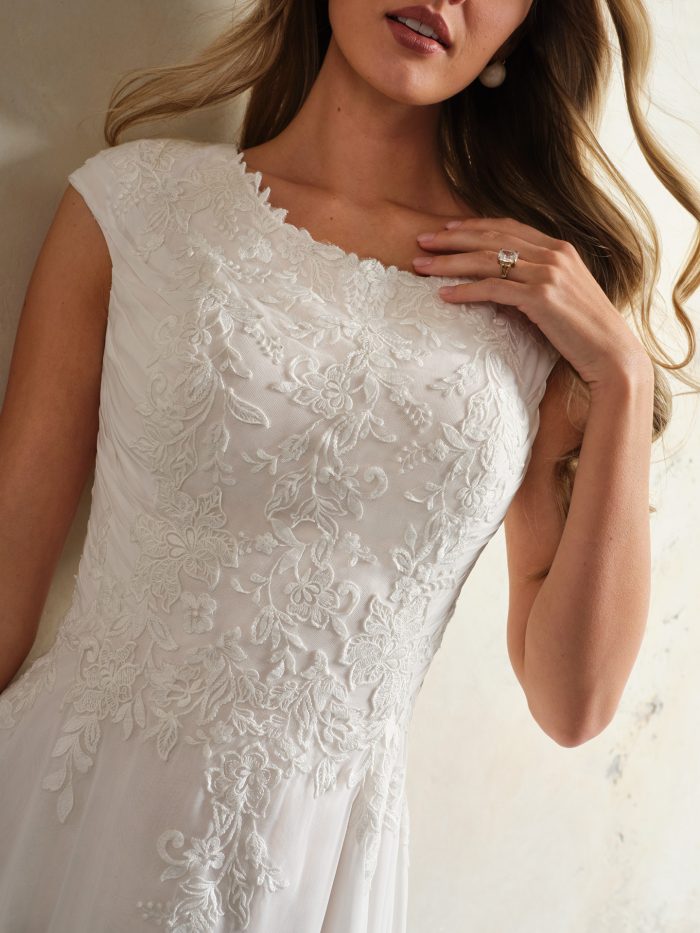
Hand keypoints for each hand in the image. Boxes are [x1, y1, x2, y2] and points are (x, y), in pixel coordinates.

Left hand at [412, 216, 651, 387]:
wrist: (612, 354)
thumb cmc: (585, 332)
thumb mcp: (563, 295)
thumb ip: (538, 280)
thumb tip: (504, 283)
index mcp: (559, 248)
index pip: (507, 227)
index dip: (473, 225)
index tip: (446, 229)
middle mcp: (554, 255)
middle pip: (491, 238)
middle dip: (451, 239)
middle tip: (421, 241)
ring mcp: (548, 274)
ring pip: (486, 260)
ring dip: (449, 263)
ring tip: (421, 266)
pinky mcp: (541, 298)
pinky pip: (493, 289)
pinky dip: (465, 290)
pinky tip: (444, 295)